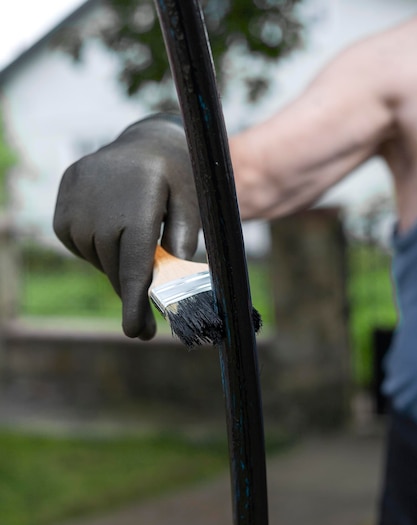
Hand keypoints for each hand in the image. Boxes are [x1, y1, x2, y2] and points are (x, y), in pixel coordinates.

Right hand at [53, 114, 199, 339]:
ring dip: (115, 264)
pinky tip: (112, 230)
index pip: (134, 262)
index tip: (137, 332)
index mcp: (138, 198)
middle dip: (132, 291)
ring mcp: (76, 195)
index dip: (136, 301)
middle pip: (115, 266)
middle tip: (145, 319)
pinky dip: (96, 247)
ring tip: (133, 242)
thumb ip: (183, 244)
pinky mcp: (64, 196)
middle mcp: (100, 197)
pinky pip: (77, 242)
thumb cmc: (180, 177)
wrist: (150, 141)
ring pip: (95, 257)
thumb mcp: (195, 206)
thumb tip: (170, 286)